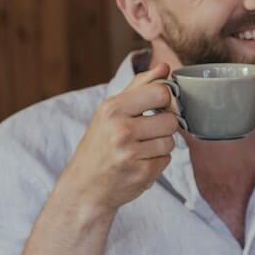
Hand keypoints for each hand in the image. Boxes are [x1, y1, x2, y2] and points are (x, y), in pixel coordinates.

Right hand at [55, 62, 180, 214]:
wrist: (84, 187)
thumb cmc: (99, 145)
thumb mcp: (111, 111)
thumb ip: (139, 86)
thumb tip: (164, 67)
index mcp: (112, 108)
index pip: (161, 93)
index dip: (164, 101)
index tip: (155, 108)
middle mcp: (121, 130)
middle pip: (170, 119)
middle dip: (163, 126)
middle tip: (145, 133)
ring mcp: (132, 153)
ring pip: (171, 141)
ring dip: (160, 146)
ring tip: (140, 149)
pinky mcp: (142, 174)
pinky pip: (167, 160)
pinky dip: (157, 162)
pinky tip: (139, 163)